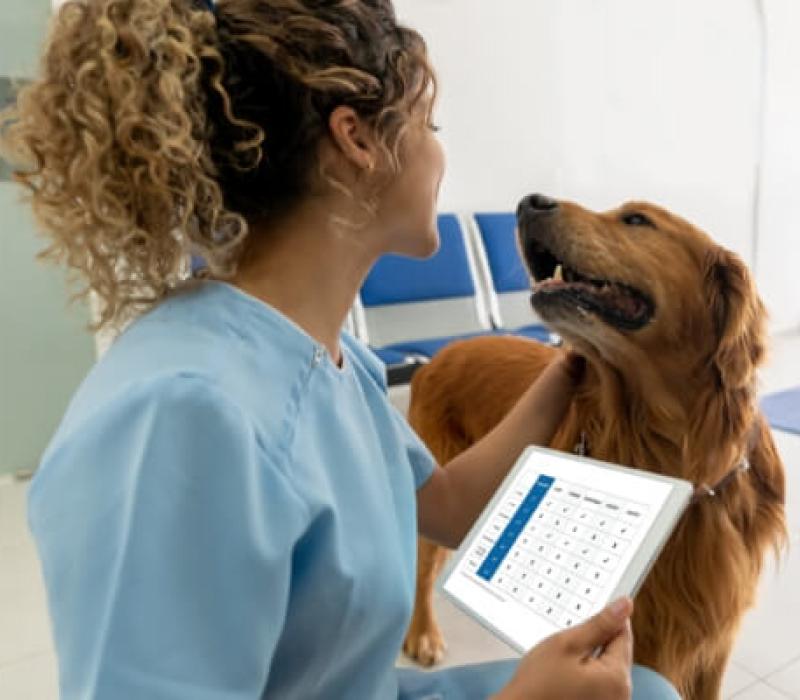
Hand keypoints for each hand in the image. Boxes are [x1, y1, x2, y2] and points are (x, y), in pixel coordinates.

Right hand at [495, 597, 633, 699]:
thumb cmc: (538, 686)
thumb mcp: (566, 644)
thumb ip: (599, 625)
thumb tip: (624, 606)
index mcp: (617, 679)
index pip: (624, 634)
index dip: (608, 617)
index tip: (595, 609)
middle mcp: (620, 696)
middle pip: (617, 653)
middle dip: (596, 640)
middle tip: (569, 639)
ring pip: (607, 667)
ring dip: (590, 657)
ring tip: (563, 659)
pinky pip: (600, 683)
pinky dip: (586, 673)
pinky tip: (565, 674)